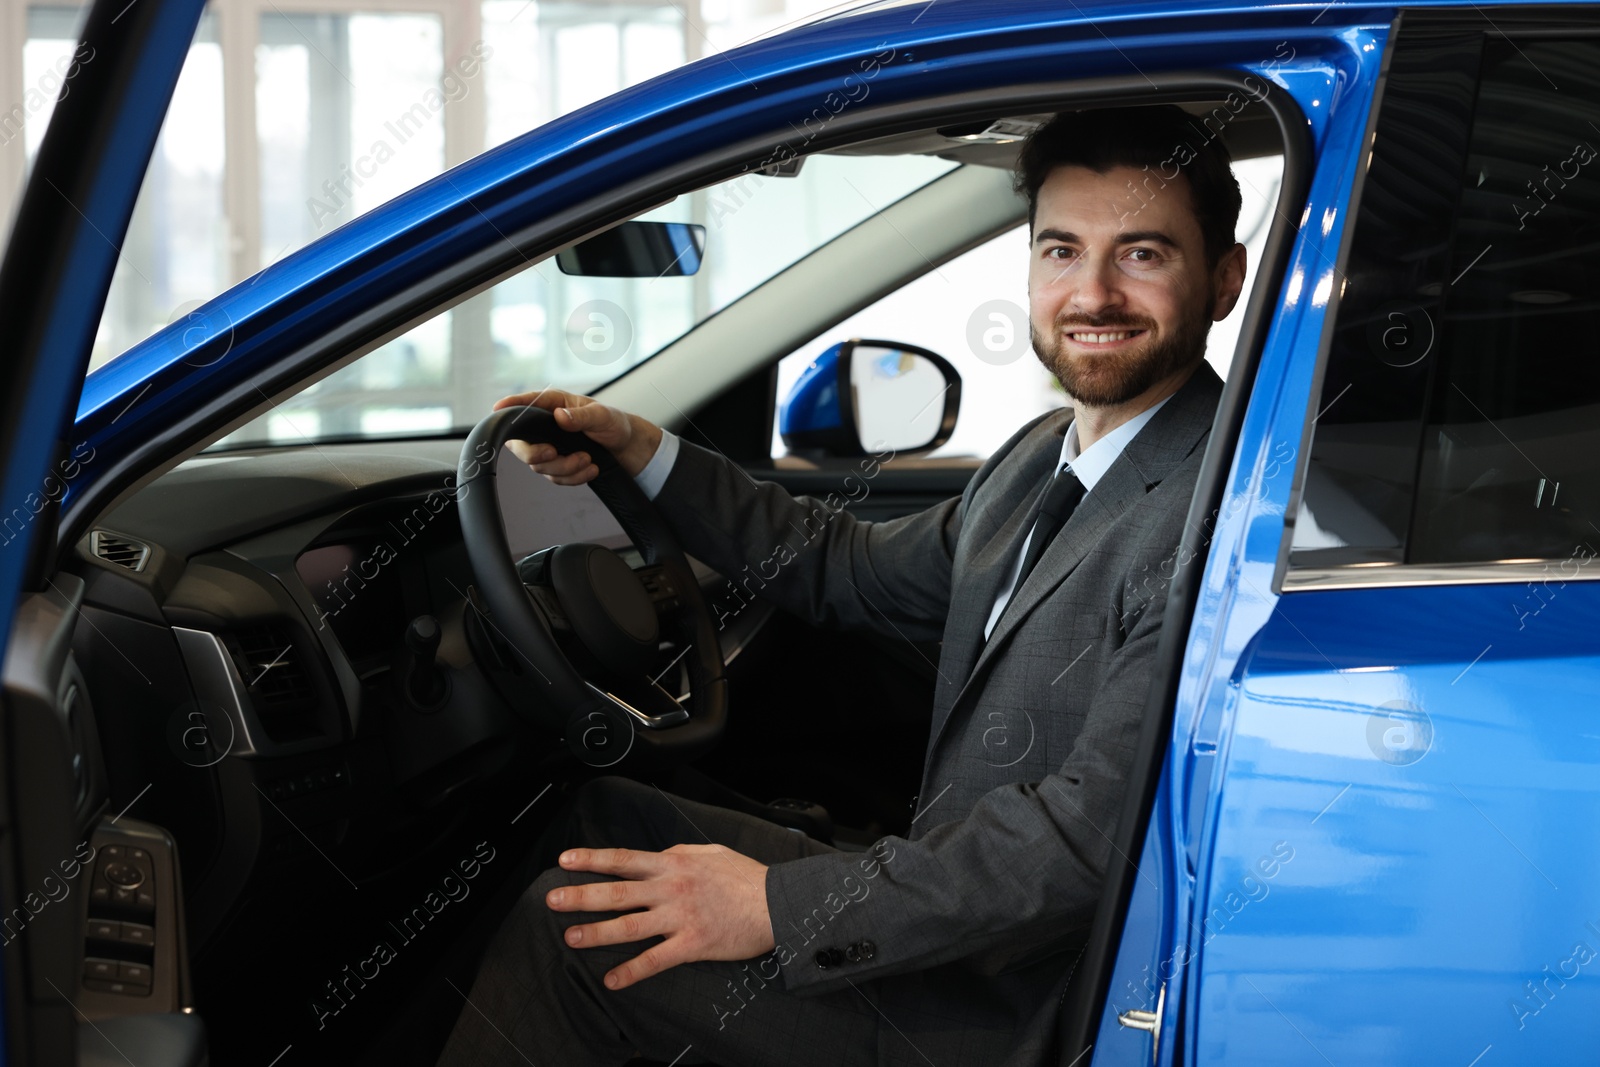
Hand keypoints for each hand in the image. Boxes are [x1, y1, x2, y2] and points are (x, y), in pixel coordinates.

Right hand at [492, 388, 663, 483]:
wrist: (628, 448)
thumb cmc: (614, 424)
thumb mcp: (602, 416)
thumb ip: (581, 416)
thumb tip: (560, 416)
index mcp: (553, 404)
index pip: (526, 403)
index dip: (510, 406)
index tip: (498, 409)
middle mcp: (546, 425)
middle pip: (522, 445)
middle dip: (538, 454)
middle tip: (555, 453)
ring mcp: (550, 446)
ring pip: (539, 466)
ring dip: (564, 468)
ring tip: (588, 460)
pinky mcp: (558, 465)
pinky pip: (555, 478)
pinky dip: (573, 478)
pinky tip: (590, 470)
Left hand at [546, 844, 774, 989]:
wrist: (775, 903)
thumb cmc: (744, 877)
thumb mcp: (709, 852)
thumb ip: (679, 853)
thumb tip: (658, 854)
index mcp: (672, 863)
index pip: (622, 859)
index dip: (591, 859)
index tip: (565, 860)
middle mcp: (670, 889)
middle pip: (617, 892)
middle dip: (581, 895)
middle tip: (552, 899)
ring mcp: (679, 917)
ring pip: (629, 926)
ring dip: (596, 932)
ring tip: (570, 937)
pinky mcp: (691, 944)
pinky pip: (655, 960)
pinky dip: (631, 971)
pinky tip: (611, 979)